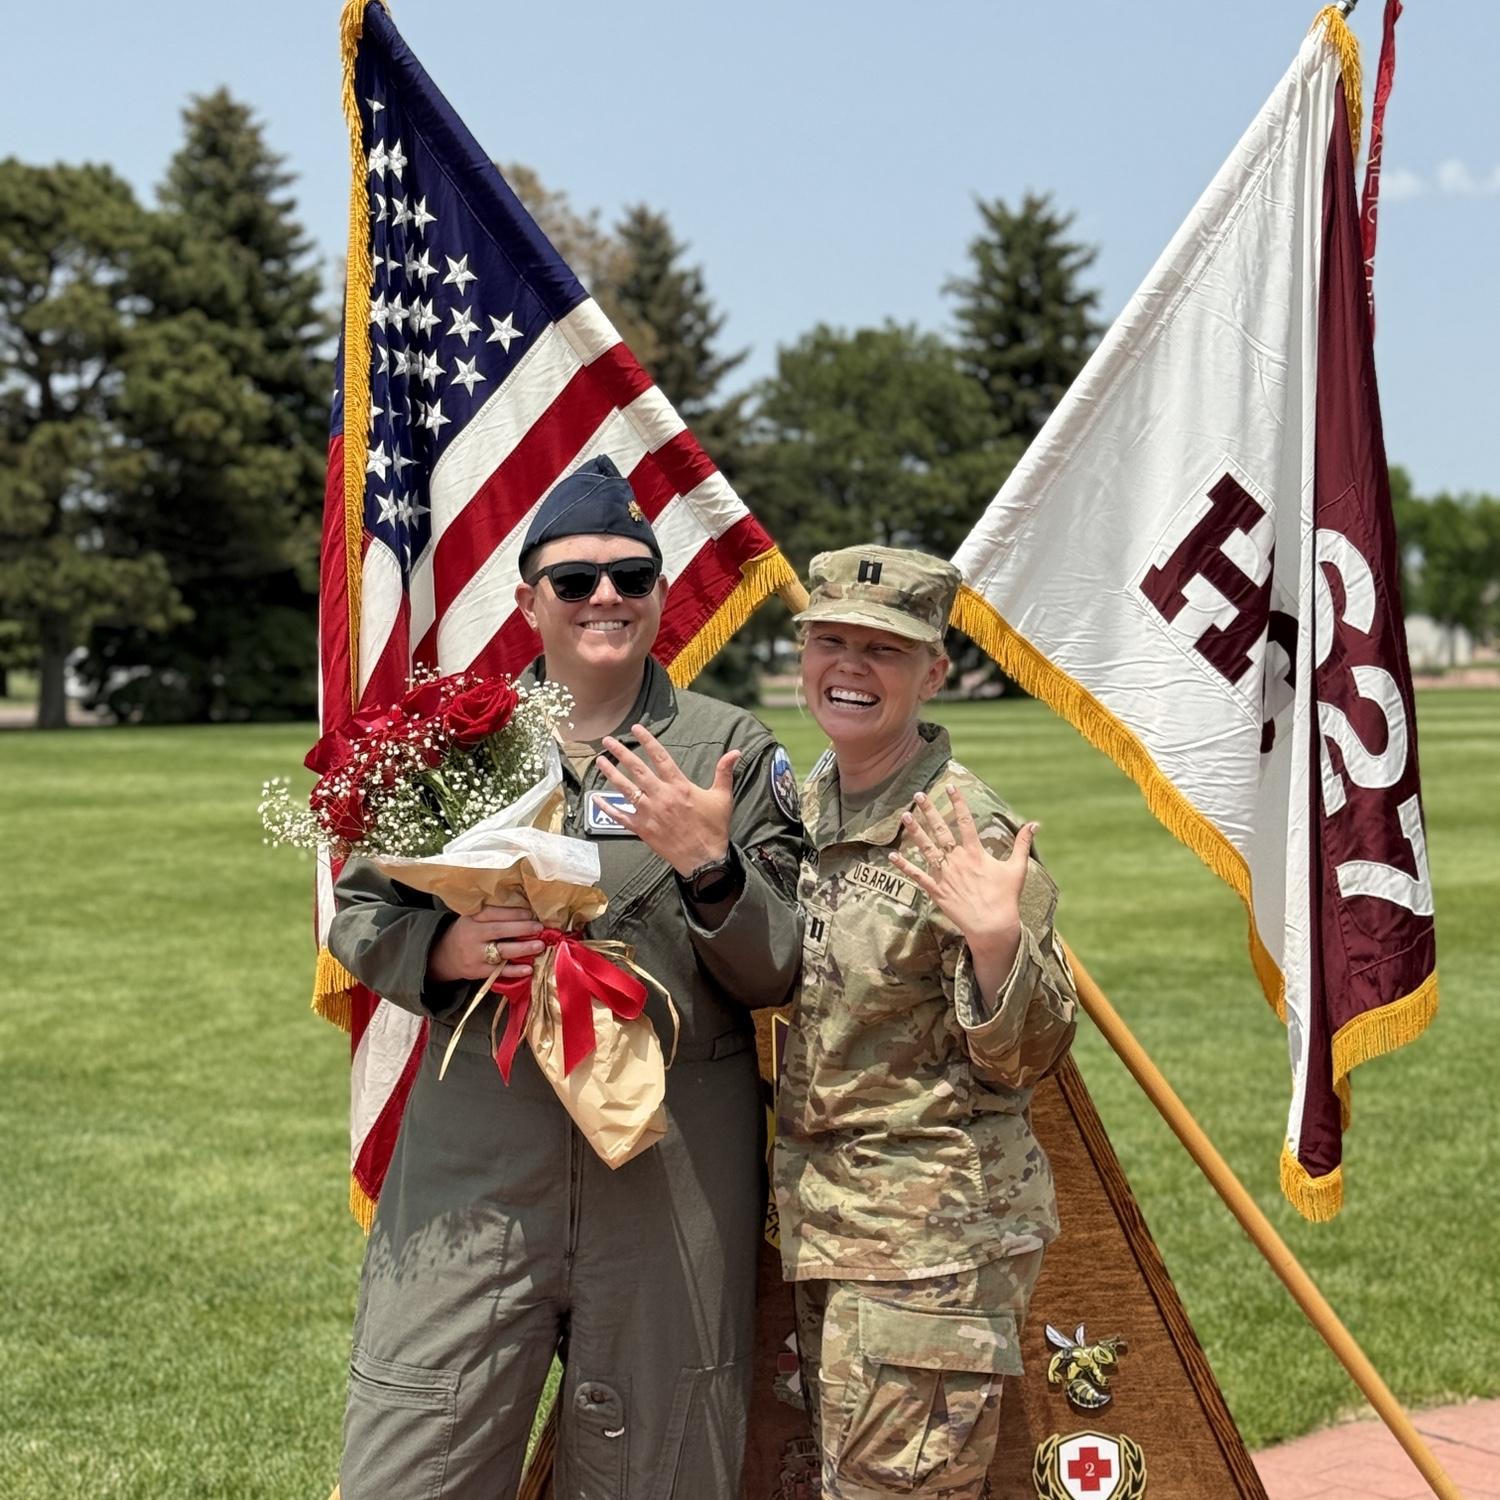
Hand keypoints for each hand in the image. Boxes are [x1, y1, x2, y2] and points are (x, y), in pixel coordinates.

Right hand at [429, 902, 543, 982]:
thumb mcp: (473, 919)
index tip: (531, 914)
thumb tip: (526, 913)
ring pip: (501, 951)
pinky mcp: (478, 971)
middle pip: (499, 931)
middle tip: (540, 928)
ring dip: (522, 949)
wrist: (443, 956)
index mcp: (472, 919)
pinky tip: (529, 969)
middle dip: (522, 929)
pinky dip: (514, 970)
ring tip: (540, 946)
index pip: (493, 913)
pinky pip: (499, 971)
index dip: (513, 913)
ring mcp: (475, 955)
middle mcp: (473, 936)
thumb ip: (493, 916)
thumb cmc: (467, 933)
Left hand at [595, 724, 740, 877]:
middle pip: (637, 769)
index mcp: (680, 786)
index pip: (661, 757)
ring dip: (611, 773)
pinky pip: (621, 816)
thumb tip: (736, 752)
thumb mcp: (723, 798)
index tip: (636, 729)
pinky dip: (607, 808)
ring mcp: (650, 813)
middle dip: (621, 753)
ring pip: (625, 789)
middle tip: (608, 741)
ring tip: (600, 761)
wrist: (704, 860)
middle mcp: (662, 796)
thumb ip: (724, 772)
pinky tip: (596, 799)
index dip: (647, 741)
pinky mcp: (642, 829)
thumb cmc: (714, 829)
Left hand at [889, 786, 1037, 978]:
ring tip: (905, 816)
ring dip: (915, 832)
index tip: (950, 787)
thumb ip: (1022, 844)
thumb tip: (1035, 824)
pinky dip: (904, 866)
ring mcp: (945, 875)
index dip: (958, 803)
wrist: (992, 926)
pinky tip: (891, 856)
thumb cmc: (1006, 897)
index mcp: (976, 853)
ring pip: (926, 849)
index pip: (966, 821)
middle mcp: (958, 861)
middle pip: (941, 830)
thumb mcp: (1017, 868)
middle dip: (929, 811)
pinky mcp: (936, 891)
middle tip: (919, 794)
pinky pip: (917, 876)